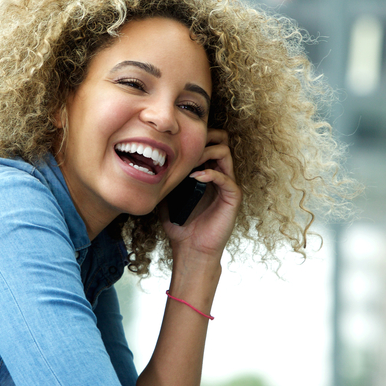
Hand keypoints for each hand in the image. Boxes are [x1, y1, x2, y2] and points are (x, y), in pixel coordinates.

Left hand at [162, 128, 241, 259]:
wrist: (192, 248)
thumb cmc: (181, 224)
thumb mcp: (169, 195)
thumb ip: (168, 177)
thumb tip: (152, 160)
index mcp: (207, 171)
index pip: (208, 141)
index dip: (196, 137)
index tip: (178, 142)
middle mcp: (220, 174)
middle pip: (221, 140)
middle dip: (205, 138)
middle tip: (188, 146)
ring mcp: (227, 185)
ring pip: (225, 153)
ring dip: (206, 152)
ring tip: (191, 163)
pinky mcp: (233, 198)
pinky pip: (226, 178)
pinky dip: (211, 174)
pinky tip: (195, 178)